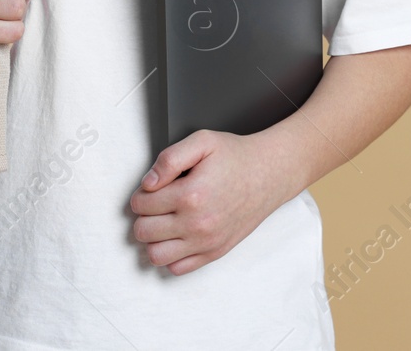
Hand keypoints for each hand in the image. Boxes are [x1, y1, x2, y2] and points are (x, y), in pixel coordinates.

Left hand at [129, 129, 300, 274]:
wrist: (270, 174)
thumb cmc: (237, 157)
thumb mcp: (203, 141)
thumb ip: (169, 159)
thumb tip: (148, 183)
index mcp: (190, 194)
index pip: (140, 205)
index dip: (142, 193)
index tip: (153, 189)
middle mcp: (197, 223)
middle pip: (143, 231)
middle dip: (144, 216)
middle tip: (157, 204)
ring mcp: (206, 242)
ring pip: (156, 255)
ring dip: (153, 238)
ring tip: (164, 221)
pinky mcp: (215, 252)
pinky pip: (177, 268)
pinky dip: (171, 255)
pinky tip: (178, 236)